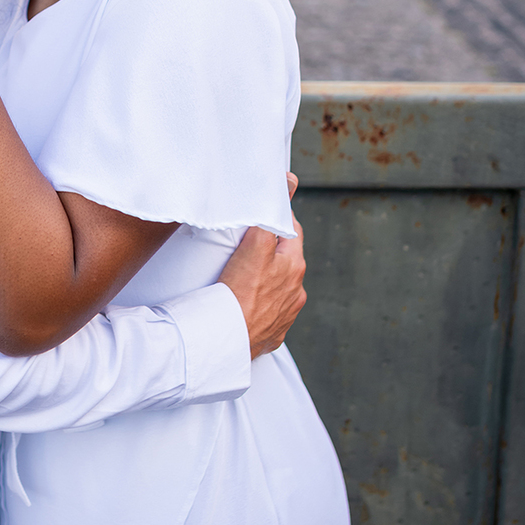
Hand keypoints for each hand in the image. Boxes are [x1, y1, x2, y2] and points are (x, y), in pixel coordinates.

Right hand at [219, 174, 305, 358]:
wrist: (227, 342)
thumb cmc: (238, 294)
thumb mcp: (254, 246)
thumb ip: (270, 216)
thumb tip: (289, 183)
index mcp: (294, 266)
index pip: (291, 230)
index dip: (276, 220)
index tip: (260, 217)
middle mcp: (296, 291)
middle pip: (285, 259)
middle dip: (270, 250)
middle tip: (245, 246)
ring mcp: (286, 314)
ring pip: (277, 286)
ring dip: (265, 278)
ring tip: (241, 277)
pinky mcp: (273, 332)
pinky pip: (268, 311)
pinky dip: (258, 303)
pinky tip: (243, 302)